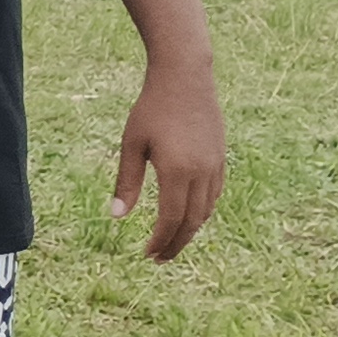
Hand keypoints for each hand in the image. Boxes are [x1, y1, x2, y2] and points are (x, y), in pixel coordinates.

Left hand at [109, 65, 223, 260]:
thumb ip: (127, 182)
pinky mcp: (221, 157)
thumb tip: (116, 217)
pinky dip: (202, 212)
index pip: (171, 218)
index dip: (160, 240)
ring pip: (207, 210)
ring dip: (190, 230)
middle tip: (159, 259)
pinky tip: (189, 216)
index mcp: (177, 171)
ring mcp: (215, 165)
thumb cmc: (152, 108)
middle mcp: (202, 172)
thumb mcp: (132, 144)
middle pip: (192, 221)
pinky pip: (215, 194)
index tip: (147, 254)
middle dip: (176, 243)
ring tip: (172, 242)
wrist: (185, 78)